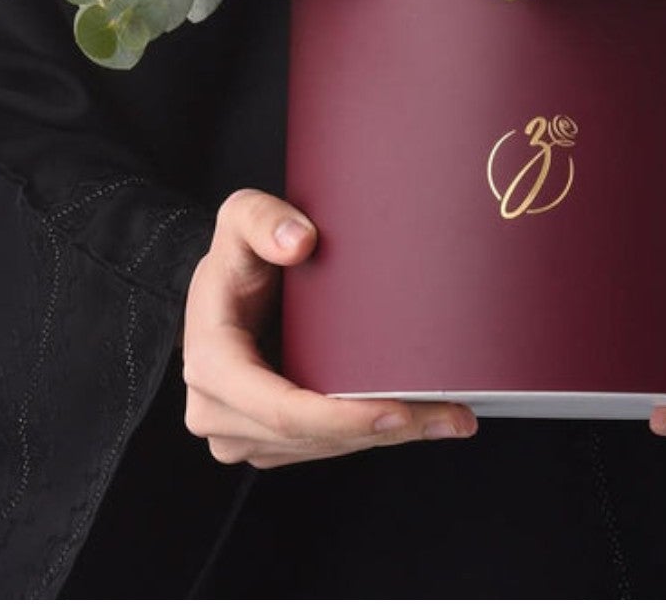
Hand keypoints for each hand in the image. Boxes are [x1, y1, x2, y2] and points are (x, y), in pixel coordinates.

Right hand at [182, 187, 477, 466]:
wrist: (227, 287)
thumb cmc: (238, 254)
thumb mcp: (240, 217)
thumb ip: (262, 218)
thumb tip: (299, 242)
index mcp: (212, 364)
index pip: (281, 409)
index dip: (342, 417)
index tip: (399, 410)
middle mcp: (218, 411)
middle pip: (313, 436)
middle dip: (386, 432)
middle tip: (453, 417)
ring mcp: (241, 433)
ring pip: (325, 449)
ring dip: (390, 439)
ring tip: (451, 418)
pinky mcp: (267, 440)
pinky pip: (324, 447)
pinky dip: (372, 436)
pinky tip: (420, 420)